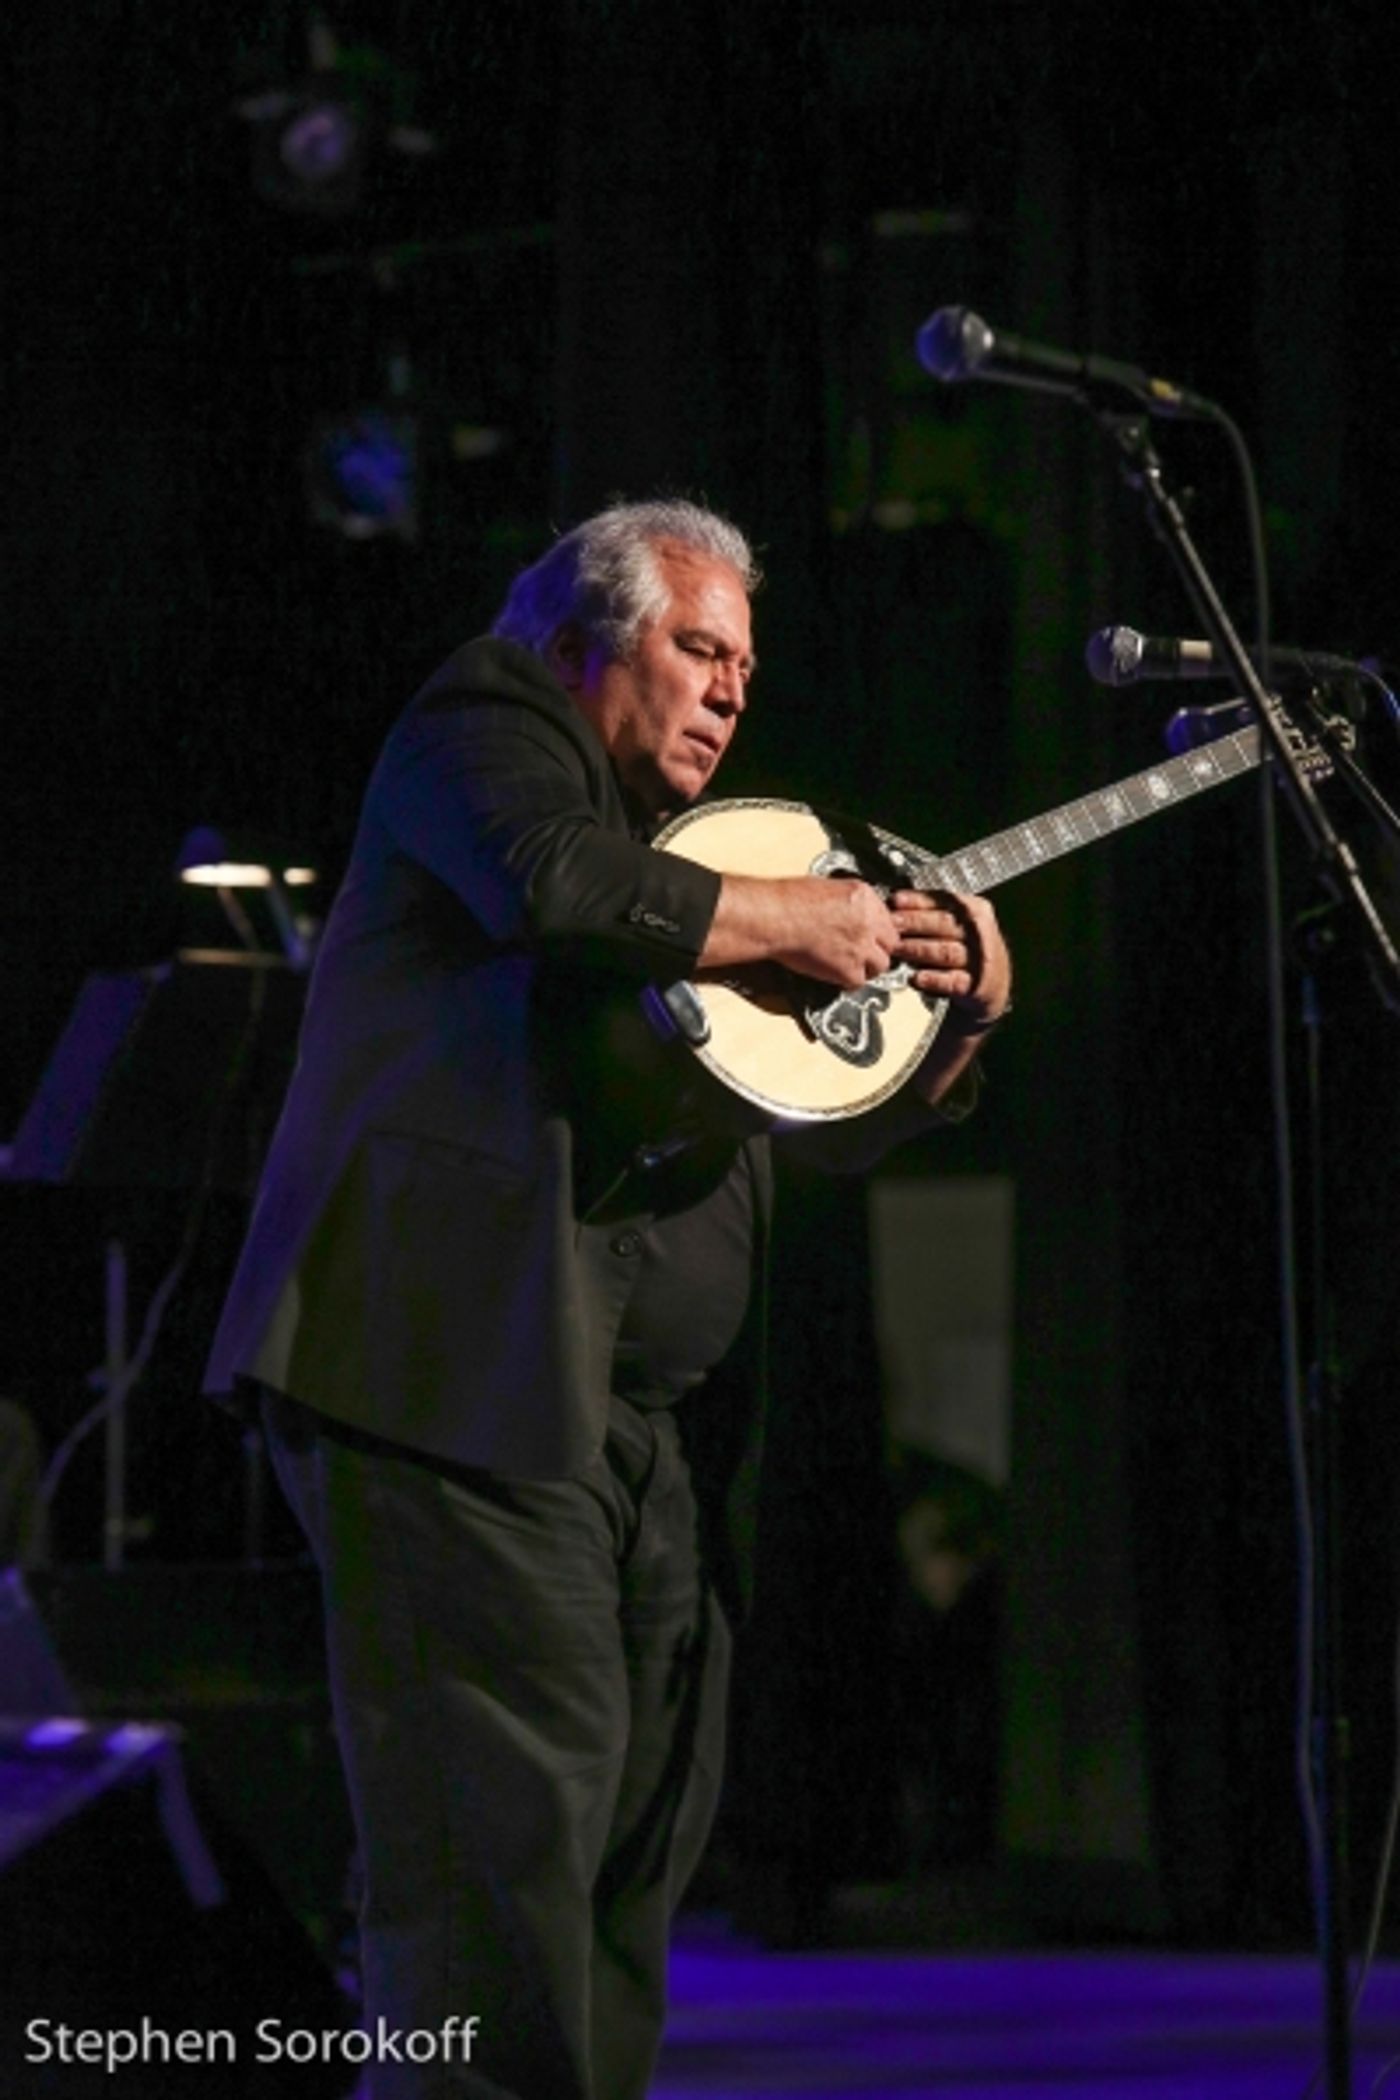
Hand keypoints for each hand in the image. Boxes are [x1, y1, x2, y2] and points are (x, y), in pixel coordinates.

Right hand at [772, 876, 899, 988]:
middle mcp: (869, 921)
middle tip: (863, 952)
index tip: (869, 936)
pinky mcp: (848, 969)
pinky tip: (835, 974)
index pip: (886, 918)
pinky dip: (848, 981)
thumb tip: (847, 913)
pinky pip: (859, 981)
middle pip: (890, 942)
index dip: (877, 930)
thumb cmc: (787, 900)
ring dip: (868, 967)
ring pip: (881, 964)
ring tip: (850, 966)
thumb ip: (846, 902)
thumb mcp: (825, 887)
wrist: (774, 918)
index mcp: (863, 896)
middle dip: (878, 949)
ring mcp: (861, 946)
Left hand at [890, 889, 1011, 1027]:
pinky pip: (952, 981)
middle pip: (944, 924)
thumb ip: (930, 912)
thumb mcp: (957, 921)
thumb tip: (894, 904)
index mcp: (974, 909)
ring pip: (945, 951)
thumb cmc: (966, 945)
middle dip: (914, 922)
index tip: (895, 901)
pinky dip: (933, 979)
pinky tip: (916, 978)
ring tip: (897, 949)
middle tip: (891, 924)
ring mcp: (978, 959)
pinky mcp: (974, 985)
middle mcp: (978, 932)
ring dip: (918, 949)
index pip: (944, 900)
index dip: (918, 900)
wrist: (993, 980)